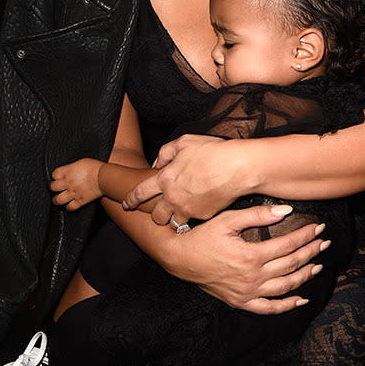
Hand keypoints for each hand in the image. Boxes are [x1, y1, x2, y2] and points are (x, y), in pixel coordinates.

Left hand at [50, 158, 102, 210]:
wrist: (104, 177)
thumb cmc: (95, 167)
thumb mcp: (81, 162)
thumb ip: (72, 167)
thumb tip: (69, 170)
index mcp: (68, 171)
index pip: (54, 174)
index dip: (55, 176)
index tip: (58, 176)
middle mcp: (68, 183)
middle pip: (53, 187)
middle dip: (53, 187)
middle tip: (55, 187)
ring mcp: (74, 193)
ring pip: (58, 199)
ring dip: (57, 199)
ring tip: (58, 198)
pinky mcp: (80, 201)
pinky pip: (70, 207)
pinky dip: (69, 207)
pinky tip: (69, 205)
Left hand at [122, 135, 240, 224]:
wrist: (237, 167)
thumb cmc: (212, 151)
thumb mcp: (184, 142)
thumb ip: (166, 152)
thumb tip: (157, 163)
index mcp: (165, 178)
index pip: (140, 193)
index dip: (131, 199)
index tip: (126, 204)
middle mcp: (173, 197)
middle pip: (156, 216)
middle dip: (156, 215)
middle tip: (161, 210)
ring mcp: (188, 209)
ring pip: (174, 223)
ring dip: (175, 218)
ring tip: (181, 211)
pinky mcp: (203, 216)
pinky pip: (192, 220)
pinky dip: (193, 216)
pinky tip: (199, 206)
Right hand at [162, 205, 329, 313]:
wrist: (181, 258)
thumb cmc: (203, 236)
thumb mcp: (228, 220)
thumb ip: (257, 215)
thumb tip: (285, 211)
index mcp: (251, 255)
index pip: (287, 244)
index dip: (305, 235)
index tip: (318, 227)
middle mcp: (252, 277)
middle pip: (290, 265)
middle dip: (310, 252)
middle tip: (324, 243)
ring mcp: (247, 292)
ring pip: (285, 287)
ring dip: (304, 276)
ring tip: (318, 265)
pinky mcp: (241, 301)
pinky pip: (269, 308)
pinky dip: (287, 305)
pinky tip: (301, 299)